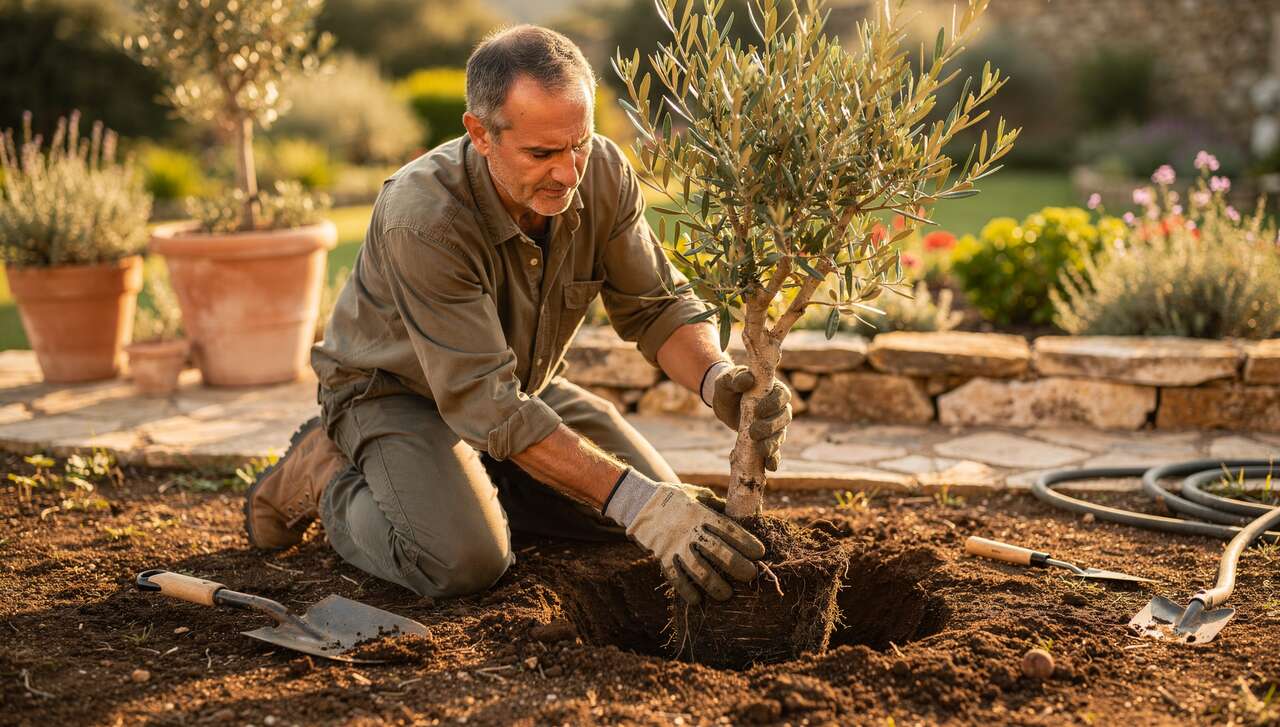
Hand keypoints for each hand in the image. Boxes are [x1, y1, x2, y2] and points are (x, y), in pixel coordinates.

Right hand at [603, 470, 764, 604]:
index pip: (729, 529)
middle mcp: (690, 530)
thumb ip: (719, 505)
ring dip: (715, 584)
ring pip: (698, 569)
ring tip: (727, 594)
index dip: (746, 542)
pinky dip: (685, 589)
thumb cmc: (676, 498)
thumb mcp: (699, 494)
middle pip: (718, 551)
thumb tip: (744, 513)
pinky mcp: (662, 556)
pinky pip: (674, 576)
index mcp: (702, 514)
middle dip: (737, 566)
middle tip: (750, 575)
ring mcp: (675, 545)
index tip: (760, 553)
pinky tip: (697, 600)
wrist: (640, 502)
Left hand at [706, 364, 791, 470]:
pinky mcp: (768, 440)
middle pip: (784, 419)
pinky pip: (775, 451)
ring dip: (772, 444)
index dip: (773, 404)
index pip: (782, 396)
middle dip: (770, 427)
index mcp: (774, 390)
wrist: (725, 402)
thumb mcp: (727, 380)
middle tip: (754, 432)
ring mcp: (775, 426)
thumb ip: (735, 377)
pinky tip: (770, 466)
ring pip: (780, 436)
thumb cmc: (729, 387)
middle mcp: (779, 409)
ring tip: (760, 450)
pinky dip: (774, 459)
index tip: (758, 410)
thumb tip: (747, 379)